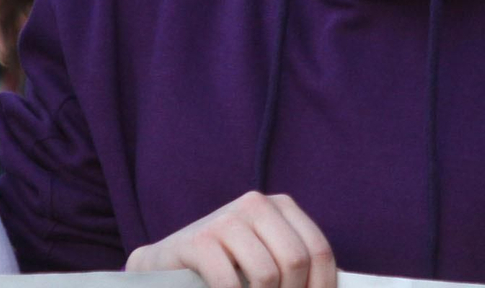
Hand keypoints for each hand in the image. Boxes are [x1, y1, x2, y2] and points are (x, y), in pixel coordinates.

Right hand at [126, 191, 335, 287]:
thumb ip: (294, 270)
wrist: (166, 265)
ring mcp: (226, 219)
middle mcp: (256, 204)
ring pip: (267, 275)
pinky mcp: (199, 240)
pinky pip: (230, 284)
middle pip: (296, 261)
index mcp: (281, 207)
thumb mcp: (265, 261)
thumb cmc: (225, 267)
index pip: (319, 251)